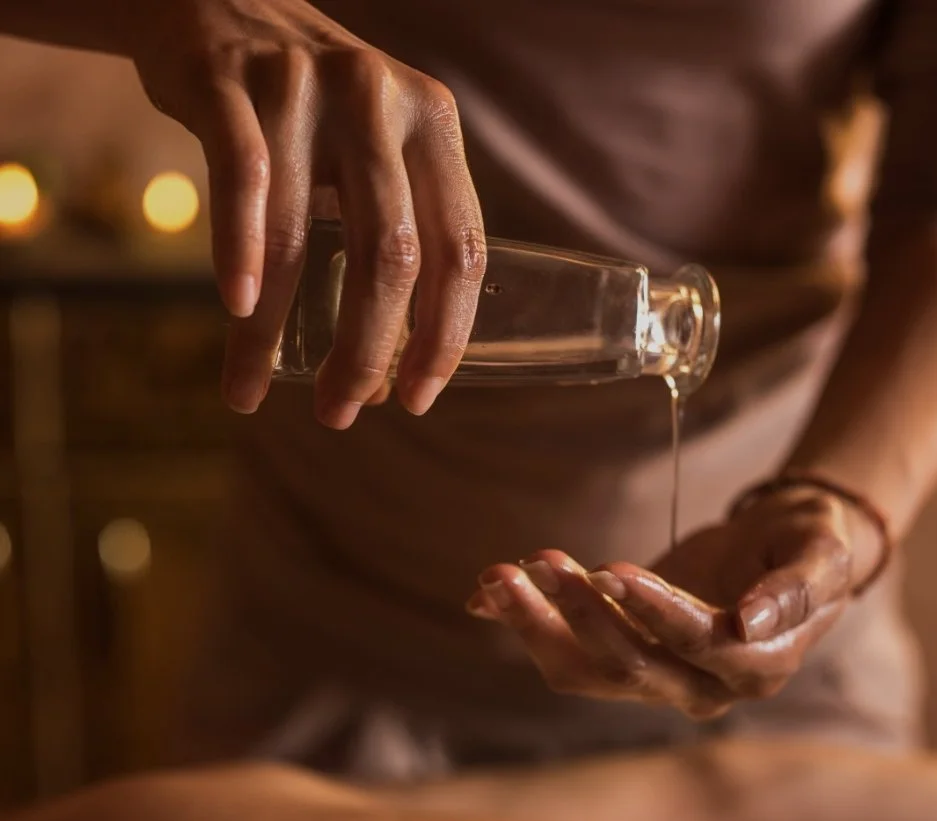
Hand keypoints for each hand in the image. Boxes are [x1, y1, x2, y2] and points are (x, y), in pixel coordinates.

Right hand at [129, 0, 485, 427]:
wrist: (221, 1)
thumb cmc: (314, 112)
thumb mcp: (383, 150)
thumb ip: (404, 230)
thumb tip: (398, 364)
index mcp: (435, 128)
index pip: (461, 252)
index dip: (444, 337)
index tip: (417, 398)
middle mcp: (382, 102)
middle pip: (391, 257)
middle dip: (366, 351)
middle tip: (340, 411)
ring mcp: (307, 86)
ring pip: (304, 235)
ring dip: (273, 329)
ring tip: (250, 388)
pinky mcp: (230, 80)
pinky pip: (241, 179)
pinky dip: (240, 250)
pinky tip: (236, 311)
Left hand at [467, 487, 879, 718]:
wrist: (783, 549)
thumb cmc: (808, 543)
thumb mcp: (821, 553)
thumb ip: (796, 588)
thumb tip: (750, 623)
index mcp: (756, 666)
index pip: (697, 645)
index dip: (654, 611)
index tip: (611, 570)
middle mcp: (702, 688)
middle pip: (629, 666)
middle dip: (579, 614)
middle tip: (540, 562)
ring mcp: (658, 679)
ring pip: (586, 671)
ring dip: (538, 625)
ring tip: (498, 576)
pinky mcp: (624, 658)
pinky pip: (567, 657)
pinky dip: (527, 626)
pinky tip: (486, 596)